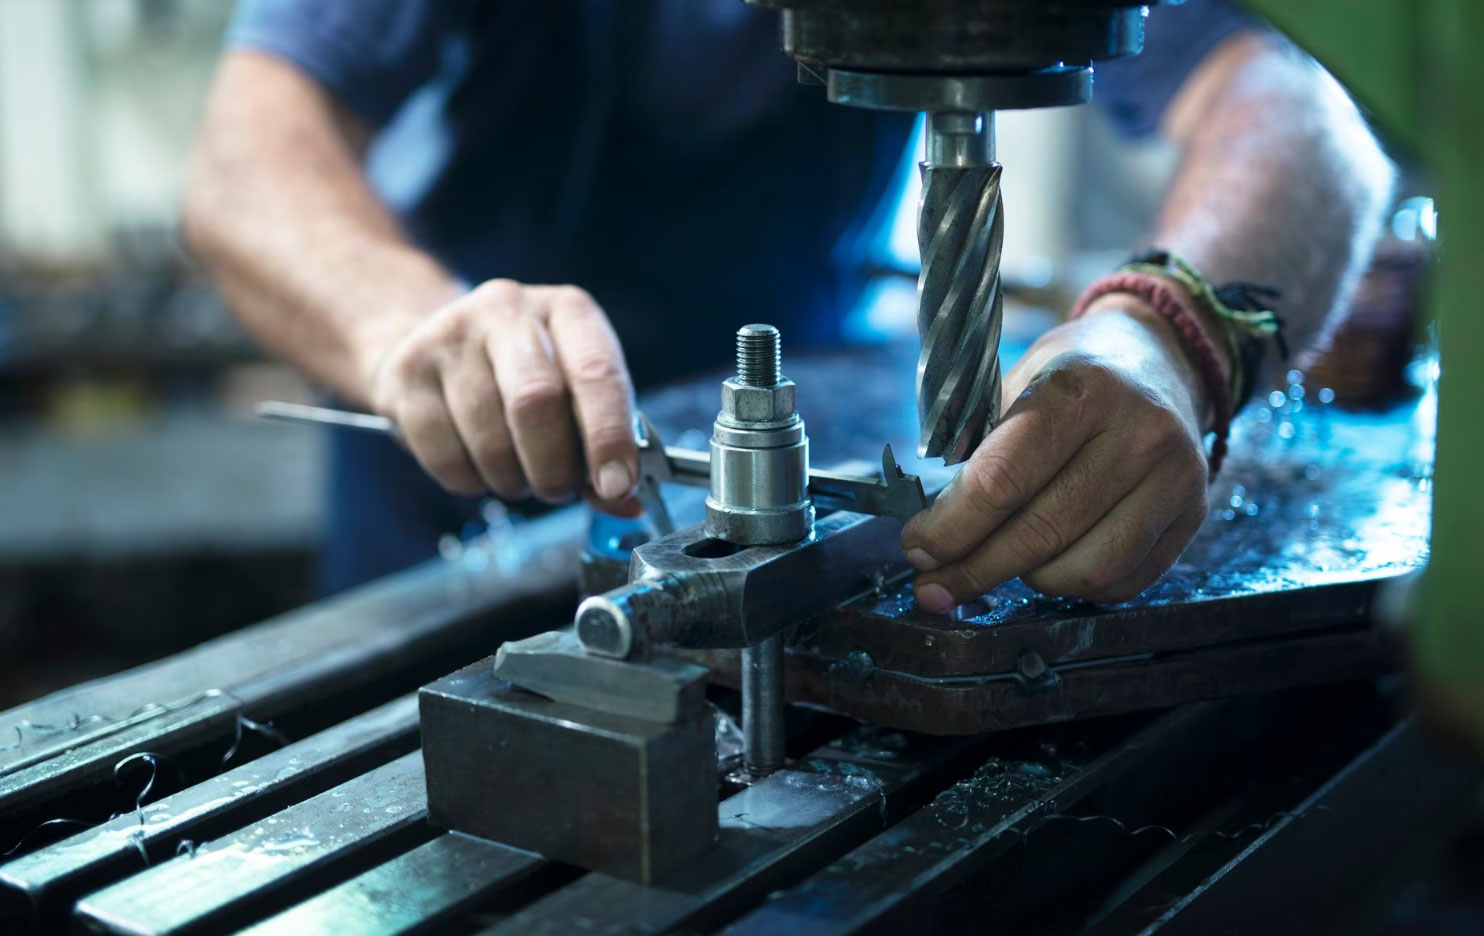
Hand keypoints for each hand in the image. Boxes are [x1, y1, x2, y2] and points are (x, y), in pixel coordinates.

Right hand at [364, 280, 640, 514]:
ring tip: (516, 474)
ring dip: (511, 480)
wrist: (434, 345)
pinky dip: (469, 481)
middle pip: (536, 401)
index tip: (616, 487)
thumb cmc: (523, 377)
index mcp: (568, 311)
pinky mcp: (406, 370)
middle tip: (557, 490)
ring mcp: (450, 335)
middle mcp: (508, 309)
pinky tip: (477, 466)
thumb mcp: (573, 395)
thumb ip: (601, 447)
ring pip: (489, 438)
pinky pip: (444, 455)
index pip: (597, 372)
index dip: (609, 437)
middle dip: (554, 466)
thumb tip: (626, 504)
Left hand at [901, 296, 1218, 609]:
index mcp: (1081, 389)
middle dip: (973, 568)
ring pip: (1085, 570)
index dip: (950, 527)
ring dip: (1028, 580)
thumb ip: (975, 448)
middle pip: (1040, 532)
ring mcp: (1176, 477)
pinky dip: (1074, 585)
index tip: (917, 547)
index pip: (1002, 481)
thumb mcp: (1014, 382)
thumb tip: (930, 531)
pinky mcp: (1195, 513)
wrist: (1160, 359)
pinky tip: (1048, 564)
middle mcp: (1138, 433)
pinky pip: (1124, 582)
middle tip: (935, 584)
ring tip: (1000, 562)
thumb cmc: (1071, 377)